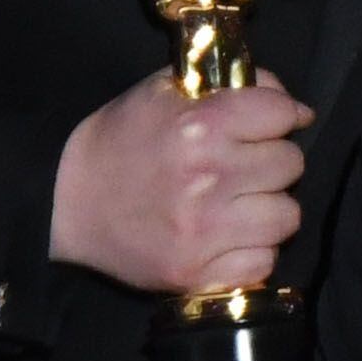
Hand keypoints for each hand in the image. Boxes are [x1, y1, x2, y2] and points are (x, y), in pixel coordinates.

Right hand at [50, 73, 312, 294]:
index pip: (281, 112)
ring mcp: (203, 230)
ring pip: (287, 215)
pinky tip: (228, 237)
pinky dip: (252, 251)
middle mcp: (207, 177)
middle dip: (272, 159)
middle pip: (291, 163)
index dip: (278, 115)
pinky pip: (264, 262)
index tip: (266, 125)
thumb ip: (231, 87)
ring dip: (270, 207)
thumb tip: (294, 107)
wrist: (67, 202)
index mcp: (199, 125)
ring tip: (241, 203)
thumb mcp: (165, 92)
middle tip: (246, 165)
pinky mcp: (196, 272)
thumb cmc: (121, 142)